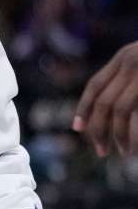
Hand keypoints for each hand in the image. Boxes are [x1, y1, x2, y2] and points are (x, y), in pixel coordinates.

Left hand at [74, 41, 137, 155]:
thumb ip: (128, 78)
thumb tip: (106, 107)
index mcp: (125, 56)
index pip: (95, 85)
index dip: (84, 108)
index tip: (78, 129)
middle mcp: (132, 61)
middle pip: (105, 100)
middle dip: (99, 128)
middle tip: (101, 150)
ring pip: (121, 108)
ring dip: (118, 134)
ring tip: (123, 152)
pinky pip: (137, 113)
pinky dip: (135, 133)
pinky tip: (135, 146)